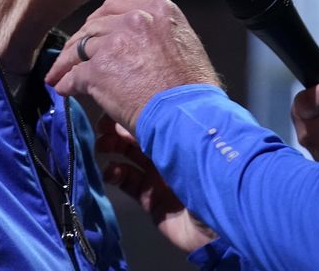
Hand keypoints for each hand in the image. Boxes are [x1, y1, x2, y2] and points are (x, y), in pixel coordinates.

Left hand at [45, 0, 220, 132]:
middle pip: (95, 25)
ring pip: (80, 48)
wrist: (188, 115)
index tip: (92, 32)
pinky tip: (64, 90)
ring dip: (67, 62)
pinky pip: (74, 75)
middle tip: (70, 54)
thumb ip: (160, 35)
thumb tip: (143, 46)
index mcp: (158, 10)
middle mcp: (135, 20)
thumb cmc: (194, 91)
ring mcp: (114, 43)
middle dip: (81, 41)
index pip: (117, 6)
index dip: (100, 21)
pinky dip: (67, 83)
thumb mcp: (185, 45)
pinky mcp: (98, 70)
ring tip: (58, 74)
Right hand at [95, 115, 216, 253]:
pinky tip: (110, 171)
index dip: (126, 109)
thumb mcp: (175, 132)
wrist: (218, 214)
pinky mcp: (153, 200)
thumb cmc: (200, 160)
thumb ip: (146, 116)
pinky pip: (129, 184)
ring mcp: (161, 175)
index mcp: (180, 127)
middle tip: (100, 129)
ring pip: (129, 157)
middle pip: (136, 134)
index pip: (148, 112)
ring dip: (112, 150)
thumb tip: (119, 108)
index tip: (107, 105)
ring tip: (101, 147)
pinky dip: (116, 176)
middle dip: (115, 129)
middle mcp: (171, 147)